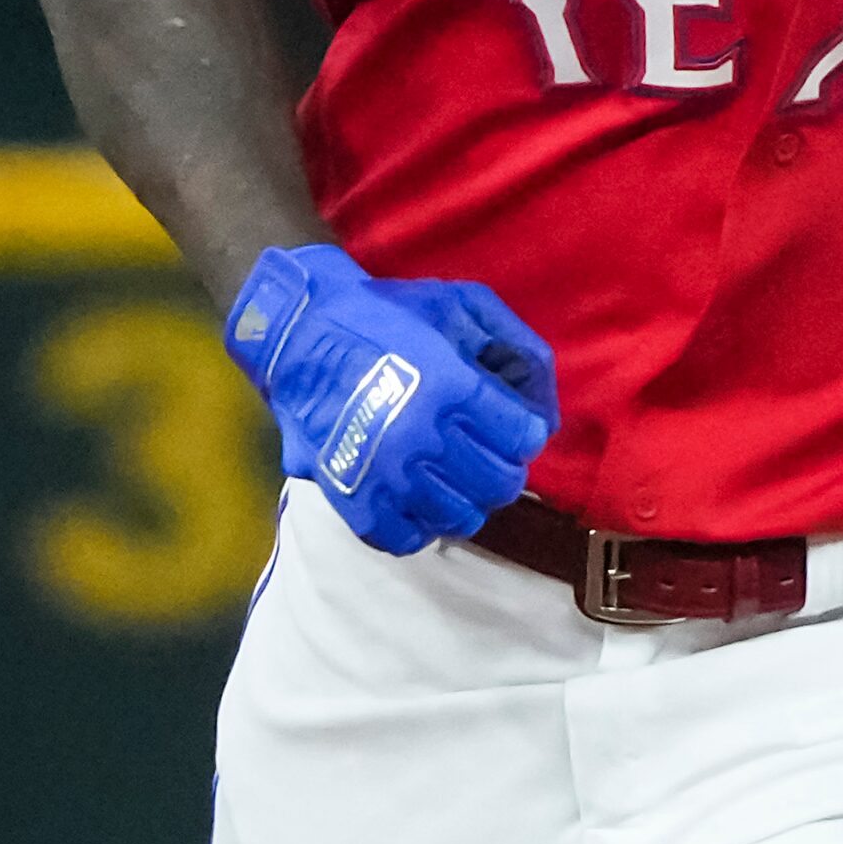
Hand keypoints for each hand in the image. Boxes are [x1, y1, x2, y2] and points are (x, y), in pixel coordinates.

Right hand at [223, 246, 559, 554]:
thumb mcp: (464, 305)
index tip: (515, 424)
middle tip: (489, 452)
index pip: (524, 437)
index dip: (527, 431)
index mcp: (452, 388)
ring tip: (457, 477)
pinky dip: (422, 525)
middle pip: (499, 482)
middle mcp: (421, 438)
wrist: (298, 333)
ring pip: (460, 517)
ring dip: (469, 499)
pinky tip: (421, 498)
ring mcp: (384, 475)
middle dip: (505, 466)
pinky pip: (406, 538)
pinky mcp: (352, 500)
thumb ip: (517, 348)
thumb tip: (544, 415)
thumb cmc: (387, 314)